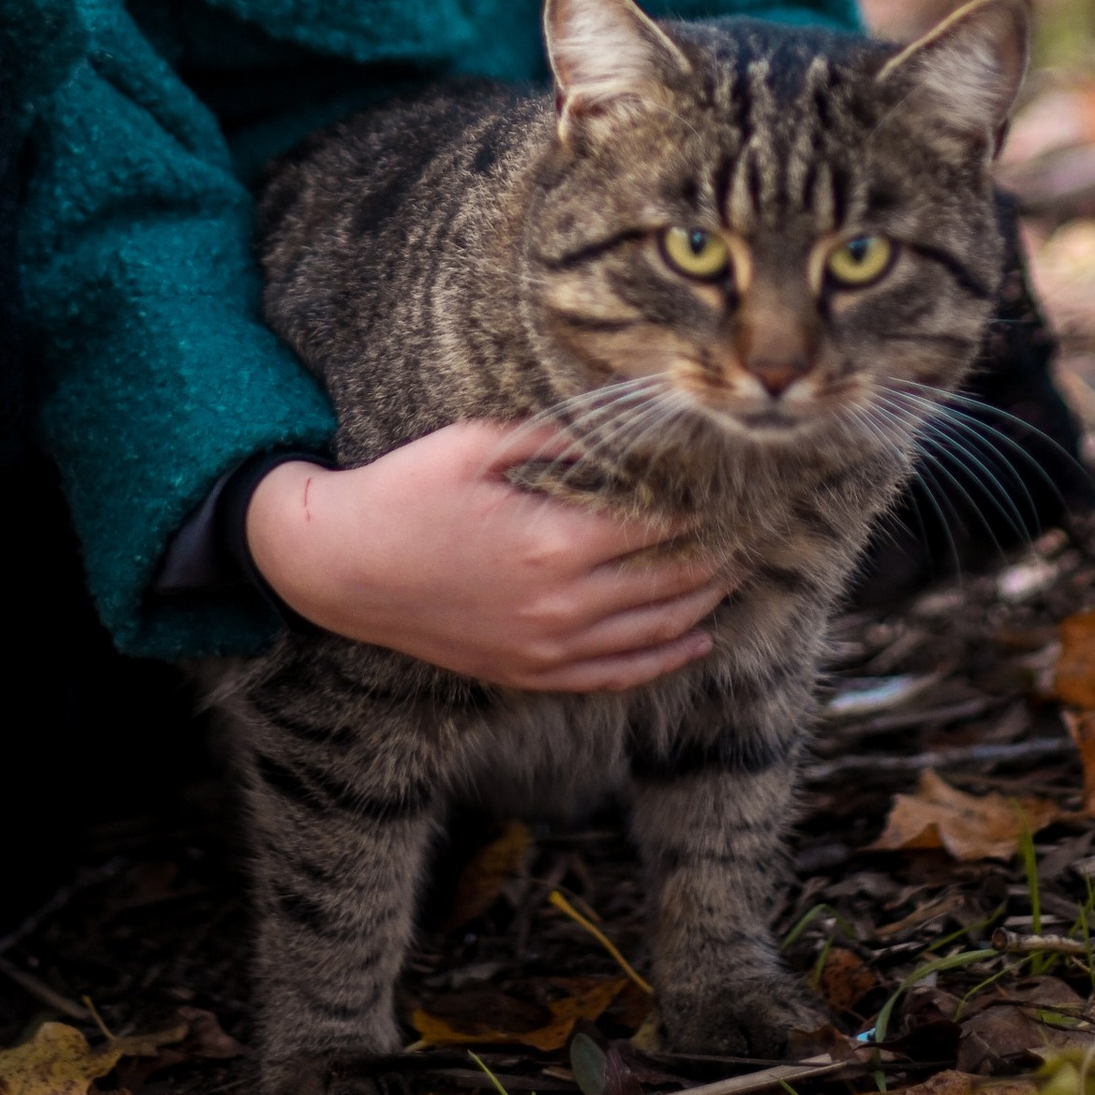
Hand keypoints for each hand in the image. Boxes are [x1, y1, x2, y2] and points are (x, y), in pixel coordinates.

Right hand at [244, 419, 726, 690]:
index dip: (704, 505)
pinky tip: (695, 642)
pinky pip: (612, 676)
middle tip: (756, 527)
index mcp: (555, 543)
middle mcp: (561, 606)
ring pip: (652, 635)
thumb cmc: (405, 492)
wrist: (337, 566)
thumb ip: (557, 435)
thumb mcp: (478, 443)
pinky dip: (662, 661)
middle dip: (718, 554)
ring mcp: (544, 648)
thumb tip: (626, 418)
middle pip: (670, 583)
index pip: (659, 526)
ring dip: (703, 605)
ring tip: (739, 575)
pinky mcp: (525, 672)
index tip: (736, 484)